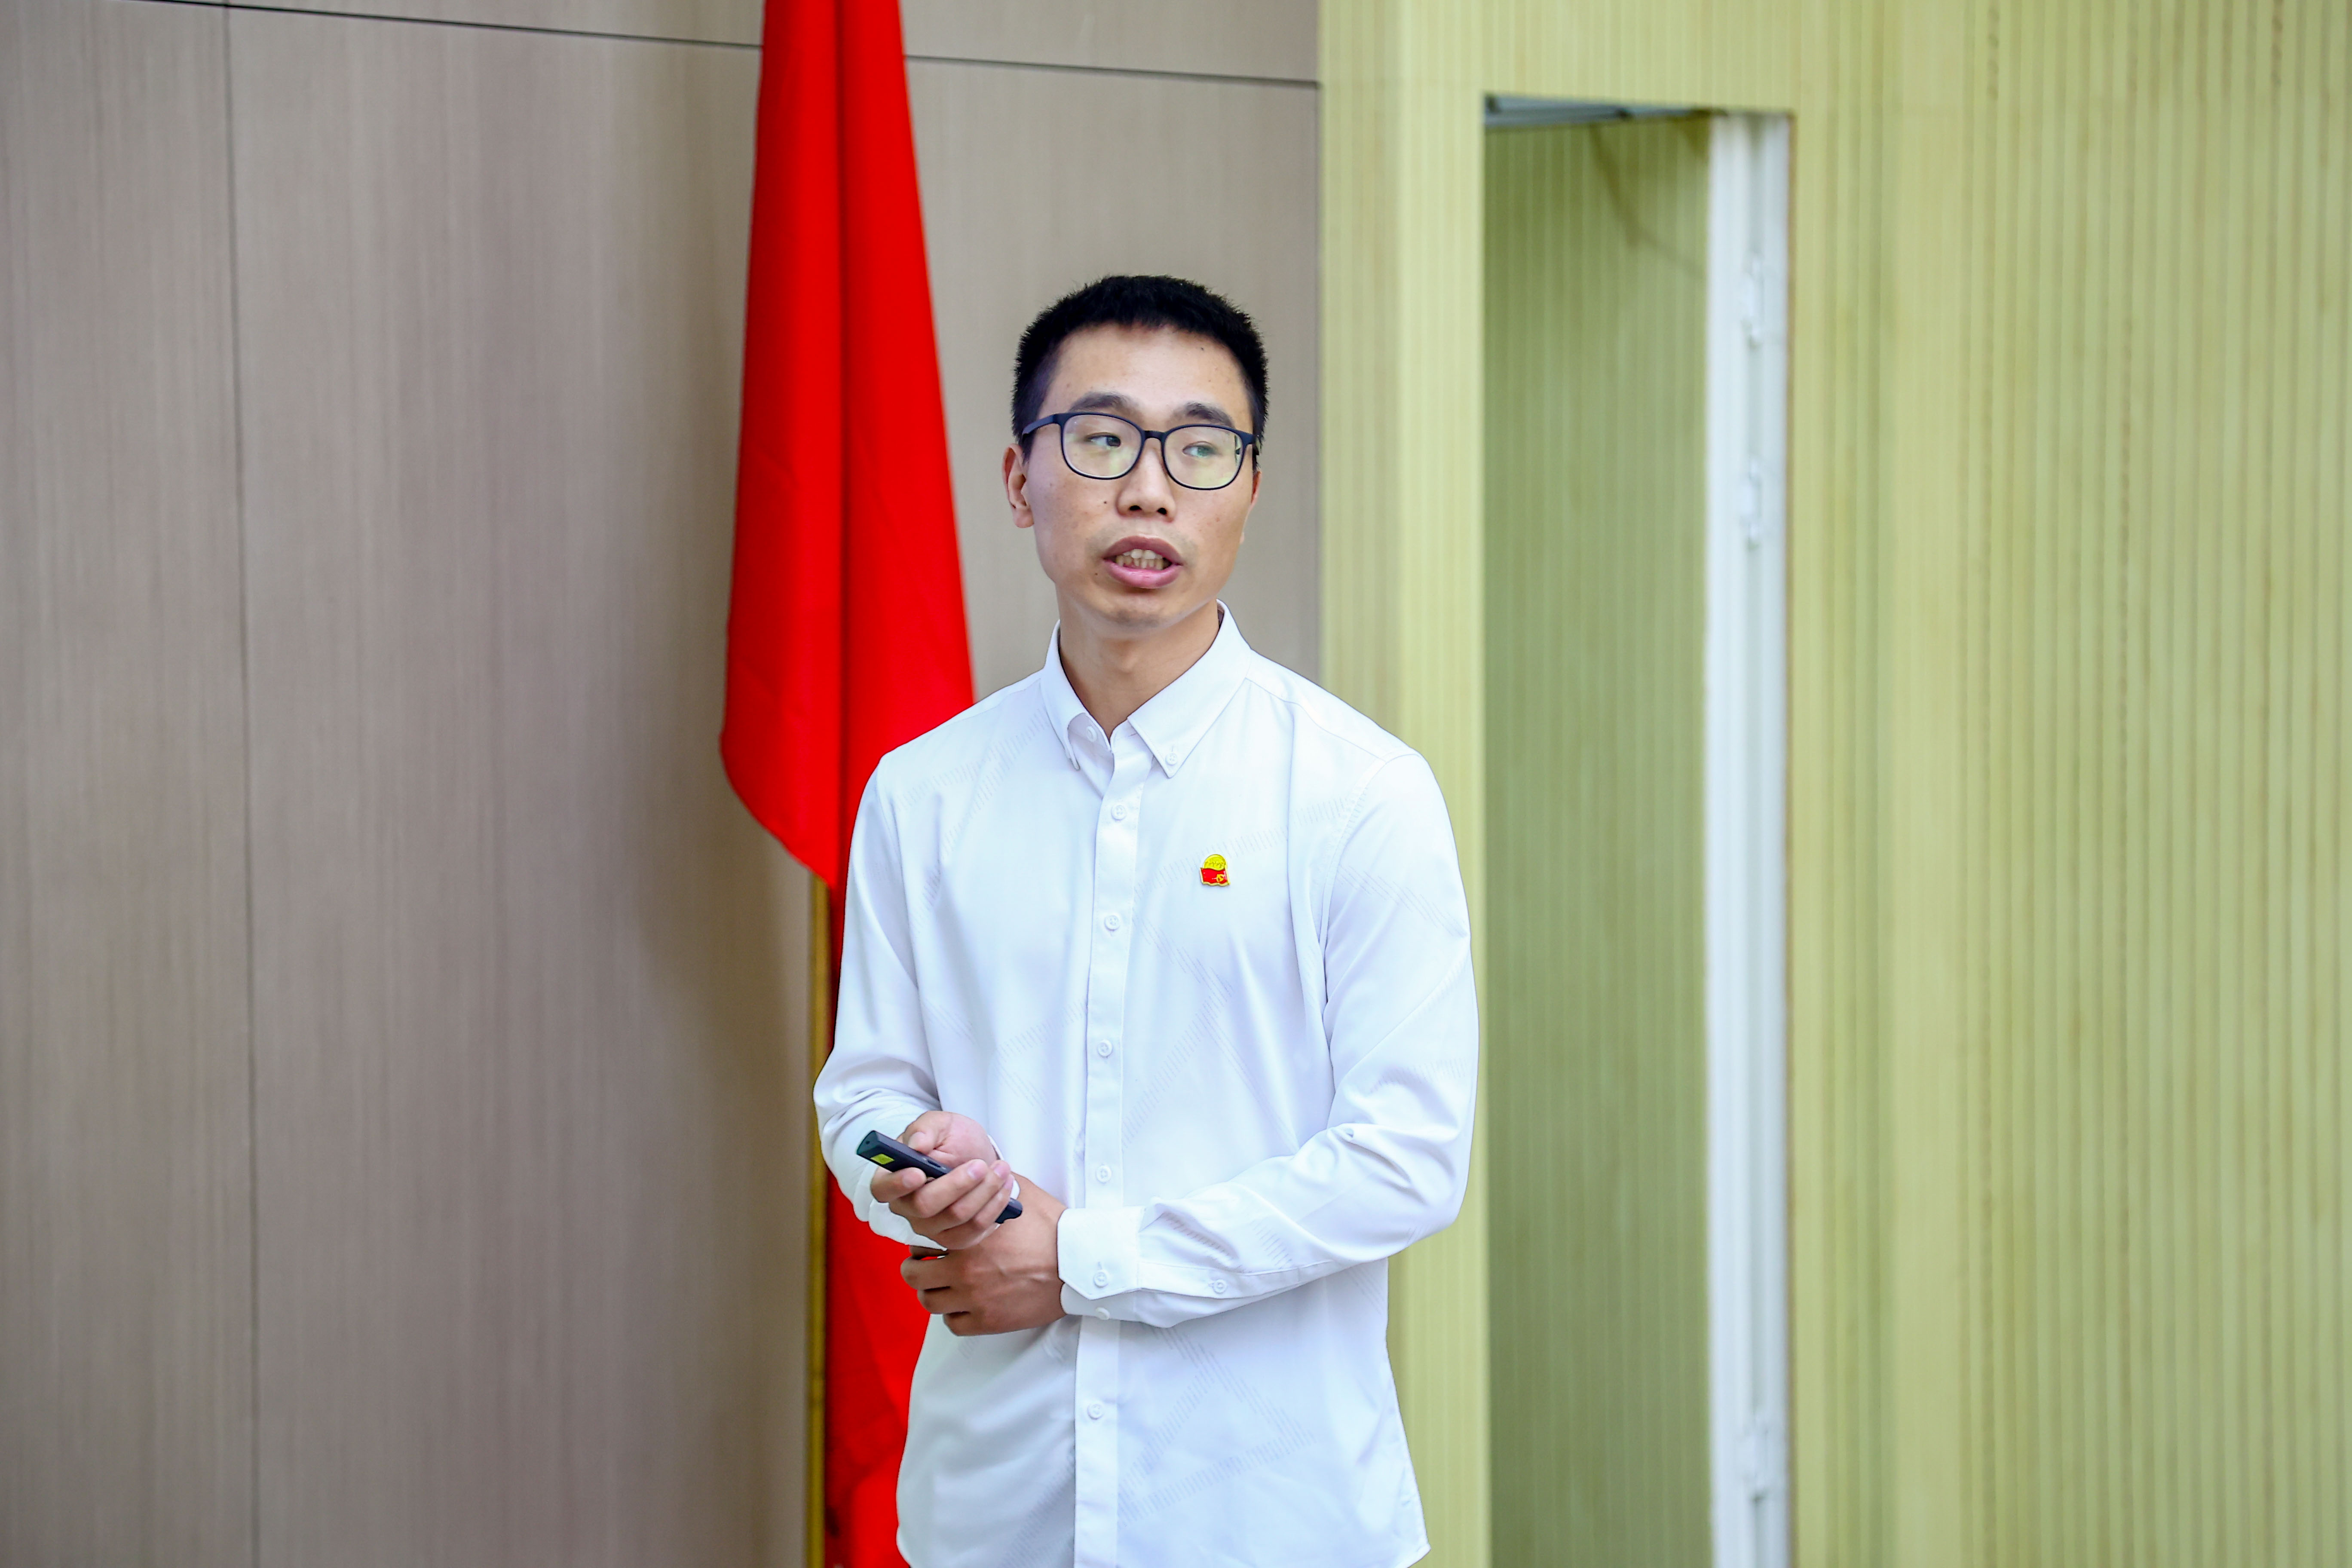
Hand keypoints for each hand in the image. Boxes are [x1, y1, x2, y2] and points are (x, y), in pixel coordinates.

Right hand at [873, 1111, 1019, 1250]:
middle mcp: (906, 1207)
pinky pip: (974, 1232)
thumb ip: (925, 1129)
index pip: (883, 1189)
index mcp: (891, 1178)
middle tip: (981, 1165)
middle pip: (924, 1206)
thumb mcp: (939, 1123)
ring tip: (1002, 1170)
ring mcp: (929, 1227)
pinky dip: (993, 1209)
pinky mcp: (954, 1238)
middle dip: (958, 1184)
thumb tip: (917, 1144)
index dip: (898, 1184)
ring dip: (984, 1193)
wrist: (976, 1155)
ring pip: (955, 1218)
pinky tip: (1003, 1189)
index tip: (919, 1172)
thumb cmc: (951, 1139)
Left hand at [901, 1180, 1068, 1334]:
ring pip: (930, 1302)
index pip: (921, 1240)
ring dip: (933, 1293)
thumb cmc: (1052, 1230)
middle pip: (915, 1274)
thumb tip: (978, 1173)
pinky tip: (963, 1305)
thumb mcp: (1020, 1194)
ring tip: (943, 1286)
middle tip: (927, 1264)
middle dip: (917, 1267)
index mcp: (967, 1238)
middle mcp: (965, 1271)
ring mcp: (975, 1299)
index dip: (919, 1240)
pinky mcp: (989, 1321)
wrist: (1077, 1264)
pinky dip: (954, 1315)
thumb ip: (991, 1186)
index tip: (926, 1242)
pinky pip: (953, 1325)